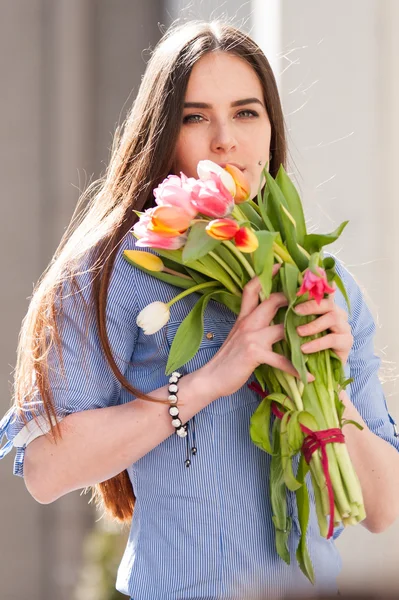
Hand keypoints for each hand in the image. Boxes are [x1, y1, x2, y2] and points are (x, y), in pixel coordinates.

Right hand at [202, 269, 311, 399]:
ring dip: (302, 335)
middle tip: (312, 297)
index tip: (281, 266)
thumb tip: (267, 323)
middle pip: (271, 301)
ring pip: (282, 328)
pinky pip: (282, 360)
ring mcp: (251, 337)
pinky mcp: (254, 354)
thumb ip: (250, 327)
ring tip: (320, 337)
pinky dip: (297, 369)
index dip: (265, 276)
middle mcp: (247, 323)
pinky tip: (309, 377)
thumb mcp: (236, 337)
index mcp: (243, 317)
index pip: (251, 289)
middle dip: (292, 298)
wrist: (211, 378)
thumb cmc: (226, 360)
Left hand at [295, 289, 352, 364]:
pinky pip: (332, 339)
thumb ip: (297, 315)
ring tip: (298, 332)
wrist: (319, 369)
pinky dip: (317, 343)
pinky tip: (305, 348)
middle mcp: (338, 314)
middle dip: (311, 306)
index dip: (315, 288)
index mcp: (327, 308)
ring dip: (313, 325)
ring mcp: (344, 327)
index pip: (323, 294)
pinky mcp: (347, 342)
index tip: (301, 285)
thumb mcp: (300, 328)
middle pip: (328, 303)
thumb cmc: (308, 345)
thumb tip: (282, 299)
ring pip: (333, 318)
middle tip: (295, 311)